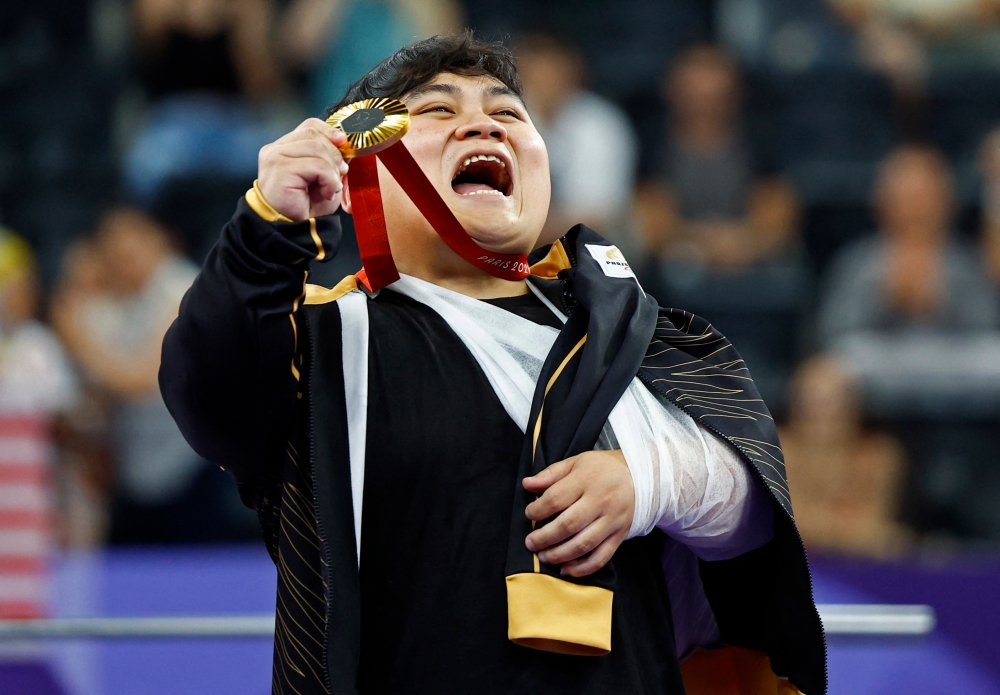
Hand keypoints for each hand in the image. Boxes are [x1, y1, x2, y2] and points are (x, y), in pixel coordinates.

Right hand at [257, 118, 349, 220]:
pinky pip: (316, 165)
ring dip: (332, 169)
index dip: (330, 131)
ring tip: (331, 187)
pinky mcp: (280, 169)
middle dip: (334, 154)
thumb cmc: (306, 207)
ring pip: (316, 148)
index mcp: (284, 147)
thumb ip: (331, 159)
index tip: (344, 144)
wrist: (292, 231)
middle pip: (314, 135)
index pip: (309, 126)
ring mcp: (275, 157)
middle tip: (340, 175)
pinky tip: (327, 191)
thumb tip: (345, 144)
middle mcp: (275, 149)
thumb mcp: (324, 178)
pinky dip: (329, 179)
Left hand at [523, 450, 633, 577]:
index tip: (530, 514)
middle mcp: (601, 501)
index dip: (538, 510)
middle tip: (530, 543)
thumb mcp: (576, 462)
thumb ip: (551, 474)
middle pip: (568, 525)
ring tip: (544, 557)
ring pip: (583, 544)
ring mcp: (612, 520)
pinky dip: (582, 568)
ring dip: (559, 555)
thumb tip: (527, 484)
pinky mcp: (619, 536)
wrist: (640, 477)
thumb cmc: (602, 469)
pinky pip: (601, 557)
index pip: (556, 499)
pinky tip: (566, 570)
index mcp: (587, 479)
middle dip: (545, 538)